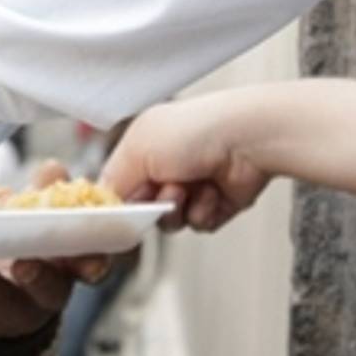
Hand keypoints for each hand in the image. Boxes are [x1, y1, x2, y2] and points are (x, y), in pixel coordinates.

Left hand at [0, 160, 106, 339]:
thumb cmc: (26, 246)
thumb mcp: (42, 214)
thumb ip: (49, 191)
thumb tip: (52, 170)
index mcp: (70, 267)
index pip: (93, 267)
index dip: (95, 264)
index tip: (88, 261)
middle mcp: (46, 294)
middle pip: (48, 292)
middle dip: (36, 277)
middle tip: (22, 263)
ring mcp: (11, 311)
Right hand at [100, 94, 271, 231]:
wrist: (250, 140)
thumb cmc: (196, 131)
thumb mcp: (136, 149)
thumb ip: (112, 180)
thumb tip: (105, 202)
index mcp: (144, 146)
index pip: (118, 184)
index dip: (118, 200)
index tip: (122, 209)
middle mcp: (167, 165)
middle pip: (143, 208)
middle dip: (152, 205)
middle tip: (164, 190)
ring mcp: (193, 185)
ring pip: (169, 221)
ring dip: (178, 209)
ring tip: (192, 188)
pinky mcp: (216, 203)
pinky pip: (197, 224)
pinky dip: (203, 212)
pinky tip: (212, 192)